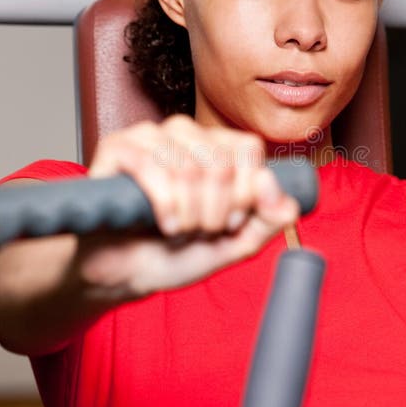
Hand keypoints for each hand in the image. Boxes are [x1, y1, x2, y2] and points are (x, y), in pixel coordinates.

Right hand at [76, 115, 299, 297]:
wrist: (126, 273)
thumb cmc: (177, 253)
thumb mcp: (235, 244)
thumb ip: (268, 222)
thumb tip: (289, 201)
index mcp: (216, 146)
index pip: (249, 149)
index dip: (245, 194)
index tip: (231, 222)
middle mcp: (184, 133)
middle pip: (221, 163)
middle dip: (216, 212)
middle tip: (201, 230)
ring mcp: (149, 136)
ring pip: (189, 167)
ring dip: (190, 214)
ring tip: (179, 230)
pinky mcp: (116, 148)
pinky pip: (152, 167)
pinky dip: (165, 205)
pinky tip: (164, 224)